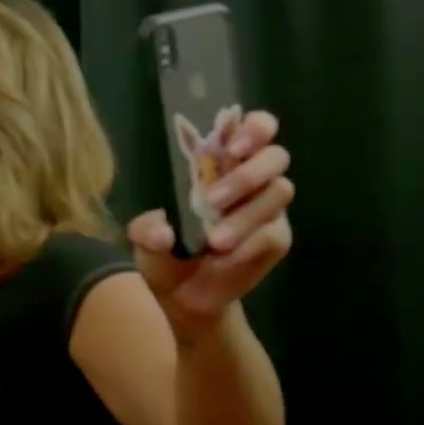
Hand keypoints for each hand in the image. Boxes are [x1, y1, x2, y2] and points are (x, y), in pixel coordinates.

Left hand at [128, 109, 293, 335]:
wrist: (180, 296)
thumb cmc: (164, 251)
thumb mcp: (144, 238)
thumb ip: (147, 230)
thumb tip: (161, 232)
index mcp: (221, 163)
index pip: (253, 128)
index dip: (253, 128)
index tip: (232, 143)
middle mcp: (252, 179)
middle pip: (275, 156)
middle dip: (249, 172)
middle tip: (214, 196)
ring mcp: (268, 208)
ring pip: (278, 192)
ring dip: (245, 214)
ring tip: (214, 240)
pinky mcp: (276, 238)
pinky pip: (273, 232)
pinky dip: (250, 241)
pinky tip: (228, 254)